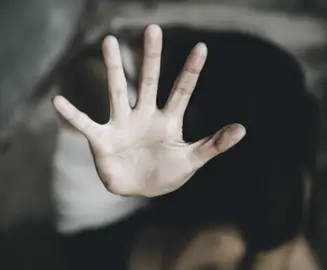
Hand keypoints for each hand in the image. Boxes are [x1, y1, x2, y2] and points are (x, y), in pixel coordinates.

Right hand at [52, 24, 245, 196]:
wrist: (140, 190)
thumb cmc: (167, 173)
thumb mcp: (192, 159)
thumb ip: (214, 144)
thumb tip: (243, 128)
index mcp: (168, 120)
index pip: (182, 90)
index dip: (191, 71)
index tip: (202, 47)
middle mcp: (144, 115)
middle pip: (148, 81)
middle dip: (151, 57)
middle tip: (153, 29)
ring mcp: (122, 124)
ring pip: (117, 91)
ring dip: (113, 68)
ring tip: (109, 41)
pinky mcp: (103, 140)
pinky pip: (85, 125)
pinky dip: (73, 115)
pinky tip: (58, 101)